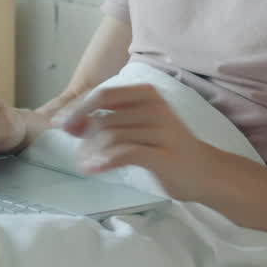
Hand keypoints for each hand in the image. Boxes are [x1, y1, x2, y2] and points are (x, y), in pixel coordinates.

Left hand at [53, 84, 217, 201]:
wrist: (206, 172)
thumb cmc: (167, 147)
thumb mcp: (139, 125)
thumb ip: (110, 120)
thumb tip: (70, 123)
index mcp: (147, 94)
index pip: (103, 94)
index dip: (78, 109)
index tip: (61, 124)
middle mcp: (154, 107)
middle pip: (104, 117)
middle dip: (83, 134)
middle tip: (76, 151)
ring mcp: (160, 130)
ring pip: (111, 136)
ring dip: (92, 152)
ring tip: (87, 164)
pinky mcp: (162, 154)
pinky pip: (123, 154)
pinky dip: (103, 161)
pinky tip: (93, 169)